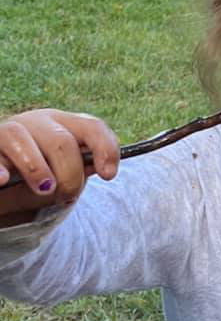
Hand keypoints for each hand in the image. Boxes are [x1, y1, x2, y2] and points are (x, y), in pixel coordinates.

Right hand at [0, 109, 118, 224]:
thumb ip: (83, 167)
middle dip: (70, 175)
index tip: (109, 175)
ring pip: (20, 137)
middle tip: (67, 197)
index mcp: (64, 124)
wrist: (5, 189)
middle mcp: (37, 122)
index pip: (92, 127)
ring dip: (36, 168)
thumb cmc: (41, 178)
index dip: (105, 149)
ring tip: (44, 190)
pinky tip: (3, 180)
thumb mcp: (65, 173)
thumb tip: (101, 166)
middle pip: (60, 141)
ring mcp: (7, 131)